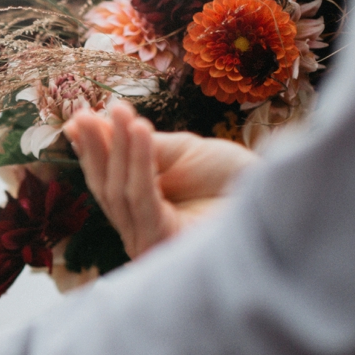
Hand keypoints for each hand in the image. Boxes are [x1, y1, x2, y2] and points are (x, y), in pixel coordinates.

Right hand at [64, 102, 259, 258]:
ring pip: (120, 190)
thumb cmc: (231, 181)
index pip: (107, 180)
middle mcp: (138, 231)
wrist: (277, 200)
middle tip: (84, 113)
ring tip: (119, 111)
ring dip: (118, 147)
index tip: (77, 119)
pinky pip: (142, 198)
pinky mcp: (161, 243)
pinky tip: (139, 131)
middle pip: (106, 187)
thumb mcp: (181, 154)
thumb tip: (101, 126)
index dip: (91, 150)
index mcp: (141, 212)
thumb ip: (143, 148)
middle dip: (97, 147)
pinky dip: (139, 162)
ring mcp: (147, 241)